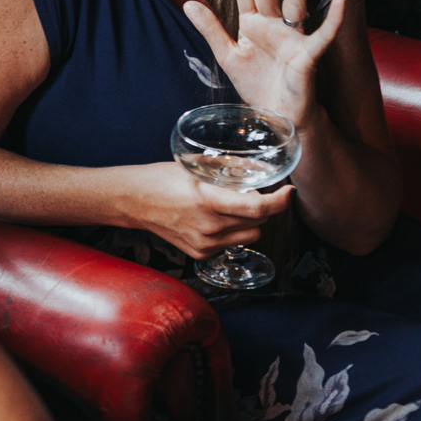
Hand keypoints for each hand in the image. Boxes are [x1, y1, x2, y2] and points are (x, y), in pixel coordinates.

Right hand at [119, 162, 293, 258]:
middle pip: (260, 222)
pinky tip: (214, 220)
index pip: (258, 207)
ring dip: (250, 221)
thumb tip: (258, 170)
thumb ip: (228, 169)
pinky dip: (232, 231)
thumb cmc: (160, 178)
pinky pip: (232, 243)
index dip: (280, 201)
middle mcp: (209, 227)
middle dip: (262, 207)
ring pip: (251, 235)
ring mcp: (205, 244)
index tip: (288, 192)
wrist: (132, 201)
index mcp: (208, 201)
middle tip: (251, 193)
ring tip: (231, 207)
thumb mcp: (194, 166)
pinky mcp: (201, 254)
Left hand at [183, 0, 343, 125]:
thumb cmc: (255, 84)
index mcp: (253, 24)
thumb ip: (210, 28)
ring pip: (294, 2)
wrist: (275, 115)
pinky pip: (323, 35)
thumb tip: (188, 2)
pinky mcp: (307, 55)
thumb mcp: (227, 55)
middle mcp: (274, 25)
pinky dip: (333, 20)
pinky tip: (340, 2)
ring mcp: (292, 38)